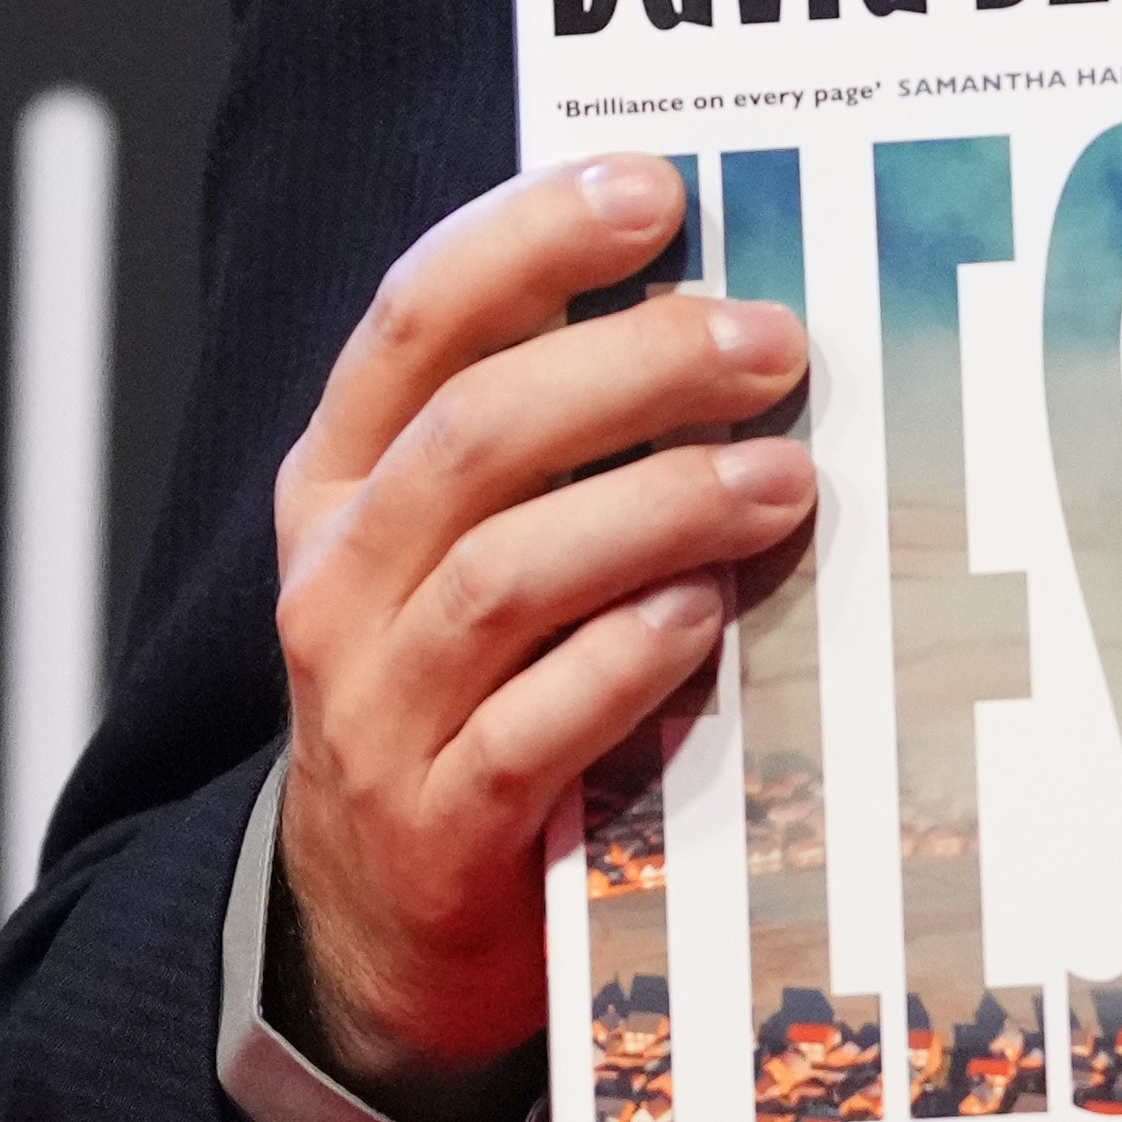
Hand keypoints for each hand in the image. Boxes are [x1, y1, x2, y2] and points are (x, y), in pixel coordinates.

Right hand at [269, 155, 820, 1110]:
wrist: (377, 931)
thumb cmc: (461, 693)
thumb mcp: (464, 545)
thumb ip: (552, 435)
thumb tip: (719, 303)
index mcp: (342, 479)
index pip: (416, 319)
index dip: (531, 239)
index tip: (656, 190)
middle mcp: (339, 579)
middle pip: (475, 433)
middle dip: (634, 368)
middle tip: (772, 342)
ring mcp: (374, 709)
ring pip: (503, 574)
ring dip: (656, 510)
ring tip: (781, 482)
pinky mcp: (436, 829)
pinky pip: (526, 730)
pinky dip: (620, 665)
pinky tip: (702, 621)